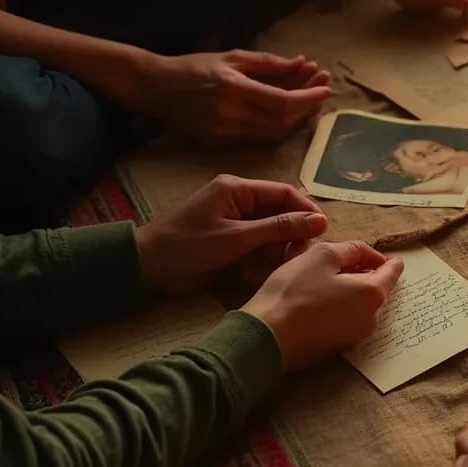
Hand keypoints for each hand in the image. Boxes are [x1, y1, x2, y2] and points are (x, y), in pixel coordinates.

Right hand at [134, 50, 331, 143]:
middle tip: (321, 87)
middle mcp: (229, 116)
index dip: (308, 97)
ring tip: (308, 96)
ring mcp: (223, 133)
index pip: (283, 103)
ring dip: (295, 117)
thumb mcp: (233, 57)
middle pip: (283, 122)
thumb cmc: (193, 67)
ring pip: (273, 134)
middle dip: (307, 106)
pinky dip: (277, 125)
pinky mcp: (218, 143)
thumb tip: (303, 65)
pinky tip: (287, 110)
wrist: (154, 87)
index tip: (325, 86)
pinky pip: (258, 138)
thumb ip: (270, 64)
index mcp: (233, 90)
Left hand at [136, 175, 327, 295]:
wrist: (145, 268)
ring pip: (270, 236)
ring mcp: (234, 223)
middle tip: (292, 261)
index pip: (285, 193)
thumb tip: (320, 221)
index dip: (306, 212)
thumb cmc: (187, 246)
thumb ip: (279, 228)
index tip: (322, 233)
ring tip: (264, 272)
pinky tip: (250, 276)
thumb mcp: (236, 238)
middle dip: (289, 239)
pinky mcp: (229, 243)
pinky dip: (258, 263)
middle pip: (280, 216)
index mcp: (237, 190)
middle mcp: (238, 202)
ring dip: (273, 255)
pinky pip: (256, 249)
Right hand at [241, 241, 403, 370]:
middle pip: (375, 288)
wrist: (265, 337)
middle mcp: (371, 319)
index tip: (373, 253)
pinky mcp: (337, 348)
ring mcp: (355, 337)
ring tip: (321, 279)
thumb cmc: (294, 292)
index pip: (392, 271)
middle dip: (361, 273)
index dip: (382, 257)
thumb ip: (351, 249)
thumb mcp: (322, 255)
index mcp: (373, 294)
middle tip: (336, 262)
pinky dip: (338, 307)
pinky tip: (316, 300)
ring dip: (348, 290)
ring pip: (359, 304)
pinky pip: (346, 319)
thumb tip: (367, 254)